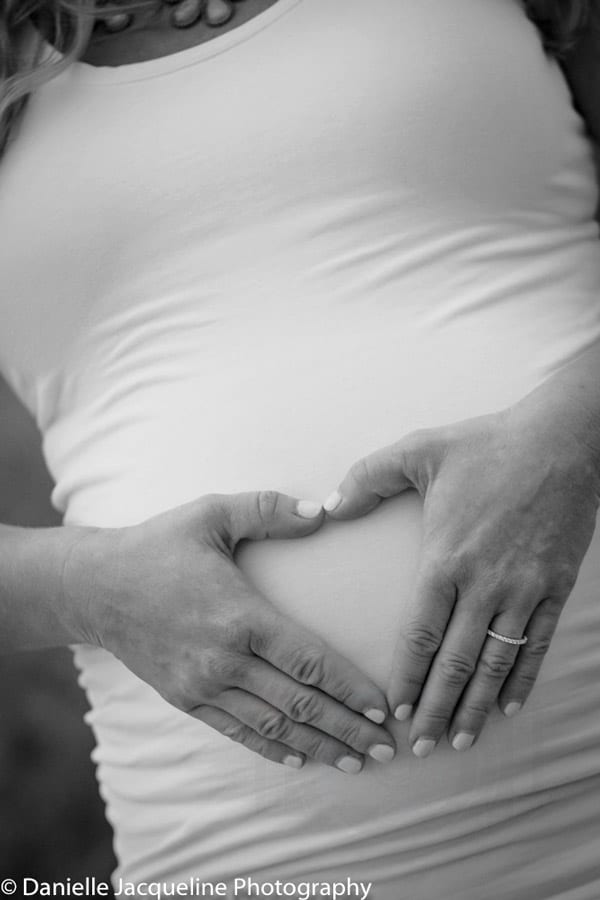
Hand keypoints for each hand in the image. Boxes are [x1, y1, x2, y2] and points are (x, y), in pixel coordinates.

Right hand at [62, 491, 394, 771]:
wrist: (95, 587)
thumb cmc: (158, 546)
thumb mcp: (210, 514)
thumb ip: (267, 508)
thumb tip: (323, 511)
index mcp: (239, 616)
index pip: (308, 662)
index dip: (351, 688)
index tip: (384, 707)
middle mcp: (223, 660)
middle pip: (299, 704)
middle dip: (347, 728)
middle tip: (386, 749)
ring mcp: (202, 686)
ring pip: (272, 727)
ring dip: (318, 746)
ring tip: (355, 761)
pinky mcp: (185, 699)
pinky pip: (236, 732)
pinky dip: (271, 749)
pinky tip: (299, 760)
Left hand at [322, 402, 599, 756]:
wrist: (561, 439)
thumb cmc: (485, 445)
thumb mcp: (417, 450)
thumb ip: (367, 478)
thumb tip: (327, 506)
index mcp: (445, 557)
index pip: (421, 634)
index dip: (406, 677)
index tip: (392, 710)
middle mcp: (484, 583)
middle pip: (455, 662)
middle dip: (434, 708)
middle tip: (418, 746)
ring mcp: (523, 589)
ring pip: (496, 663)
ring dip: (475, 706)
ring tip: (457, 740)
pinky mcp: (554, 587)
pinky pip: (536, 644)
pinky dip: (522, 679)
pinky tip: (509, 707)